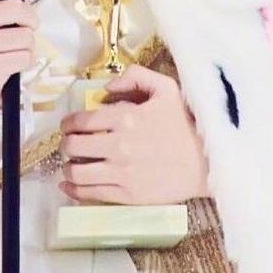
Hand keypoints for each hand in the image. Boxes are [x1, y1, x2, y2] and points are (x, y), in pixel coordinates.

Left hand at [59, 63, 209, 204]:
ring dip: (67, 167)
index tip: (67, 126)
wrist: (207, 163)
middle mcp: (118, 145)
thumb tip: (107, 87)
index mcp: (125, 117)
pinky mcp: (128, 194)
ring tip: (69, 164)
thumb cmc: (185, 124)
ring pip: (77, 171)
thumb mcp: (166, 88)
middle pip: (73, 146)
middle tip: (68, 143)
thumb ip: (135, 77)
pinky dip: (73, 189)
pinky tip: (68, 185)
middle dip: (66, 143)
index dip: (68, 123)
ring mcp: (122, 172)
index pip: (81, 121)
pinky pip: (90, 193)